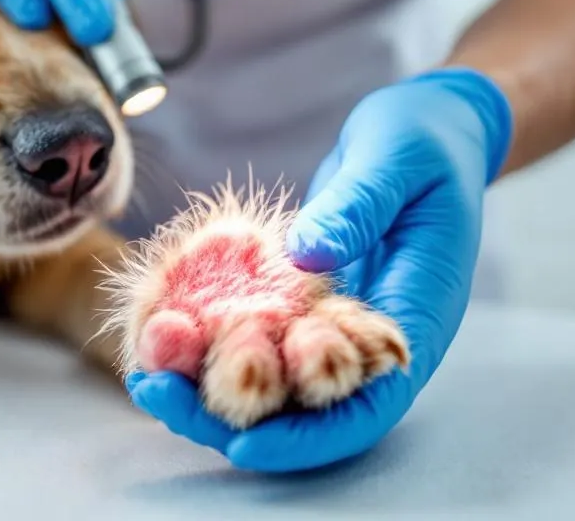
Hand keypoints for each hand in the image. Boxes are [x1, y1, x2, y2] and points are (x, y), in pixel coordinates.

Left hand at [126, 67, 512, 471]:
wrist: (426, 130)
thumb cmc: (425, 143)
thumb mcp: (397, 161)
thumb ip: (358, 205)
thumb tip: (307, 255)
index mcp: (416, 318)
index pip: (367, 406)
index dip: (308, 437)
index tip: (244, 443)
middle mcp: (373, 338)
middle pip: (309, 410)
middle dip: (233, 416)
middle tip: (161, 396)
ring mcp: (335, 323)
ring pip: (276, 382)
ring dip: (210, 387)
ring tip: (147, 374)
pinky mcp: (305, 303)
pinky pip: (260, 339)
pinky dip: (212, 344)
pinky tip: (161, 336)